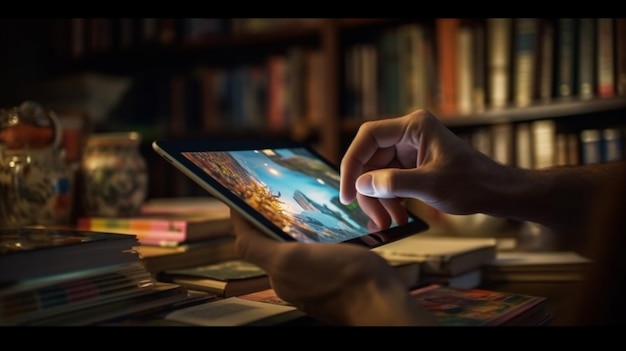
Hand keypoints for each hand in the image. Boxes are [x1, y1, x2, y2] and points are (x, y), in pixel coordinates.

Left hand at [230, 209, 436, 324]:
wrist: (382, 302)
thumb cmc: (345, 280)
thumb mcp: (291, 259)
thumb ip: (258, 248)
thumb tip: (236, 236)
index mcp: (278, 272)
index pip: (249, 240)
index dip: (243, 217)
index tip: (244, 197)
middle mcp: (291, 281)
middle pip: (270, 245)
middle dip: (272, 222)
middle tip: (280, 198)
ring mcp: (313, 283)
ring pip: (296, 250)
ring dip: (298, 232)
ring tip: (308, 212)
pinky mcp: (333, 283)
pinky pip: (318, 258)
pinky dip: (318, 244)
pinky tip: (332, 235)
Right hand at [340, 109, 506, 227]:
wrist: (496, 193)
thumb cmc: (472, 183)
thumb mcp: (431, 185)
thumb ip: (394, 183)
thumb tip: (361, 184)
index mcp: (414, 127)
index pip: (368, 137)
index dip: (352, 163)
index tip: (348, 192)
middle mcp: (408, 135)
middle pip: (370, 159)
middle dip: (369, 191)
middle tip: (375, 218)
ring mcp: (409, 151)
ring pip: (377, 174)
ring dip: (379, 200)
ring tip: (390, 222)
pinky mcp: (411, 167)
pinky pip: (388, 181)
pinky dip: (388, 200)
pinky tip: (396, 217)